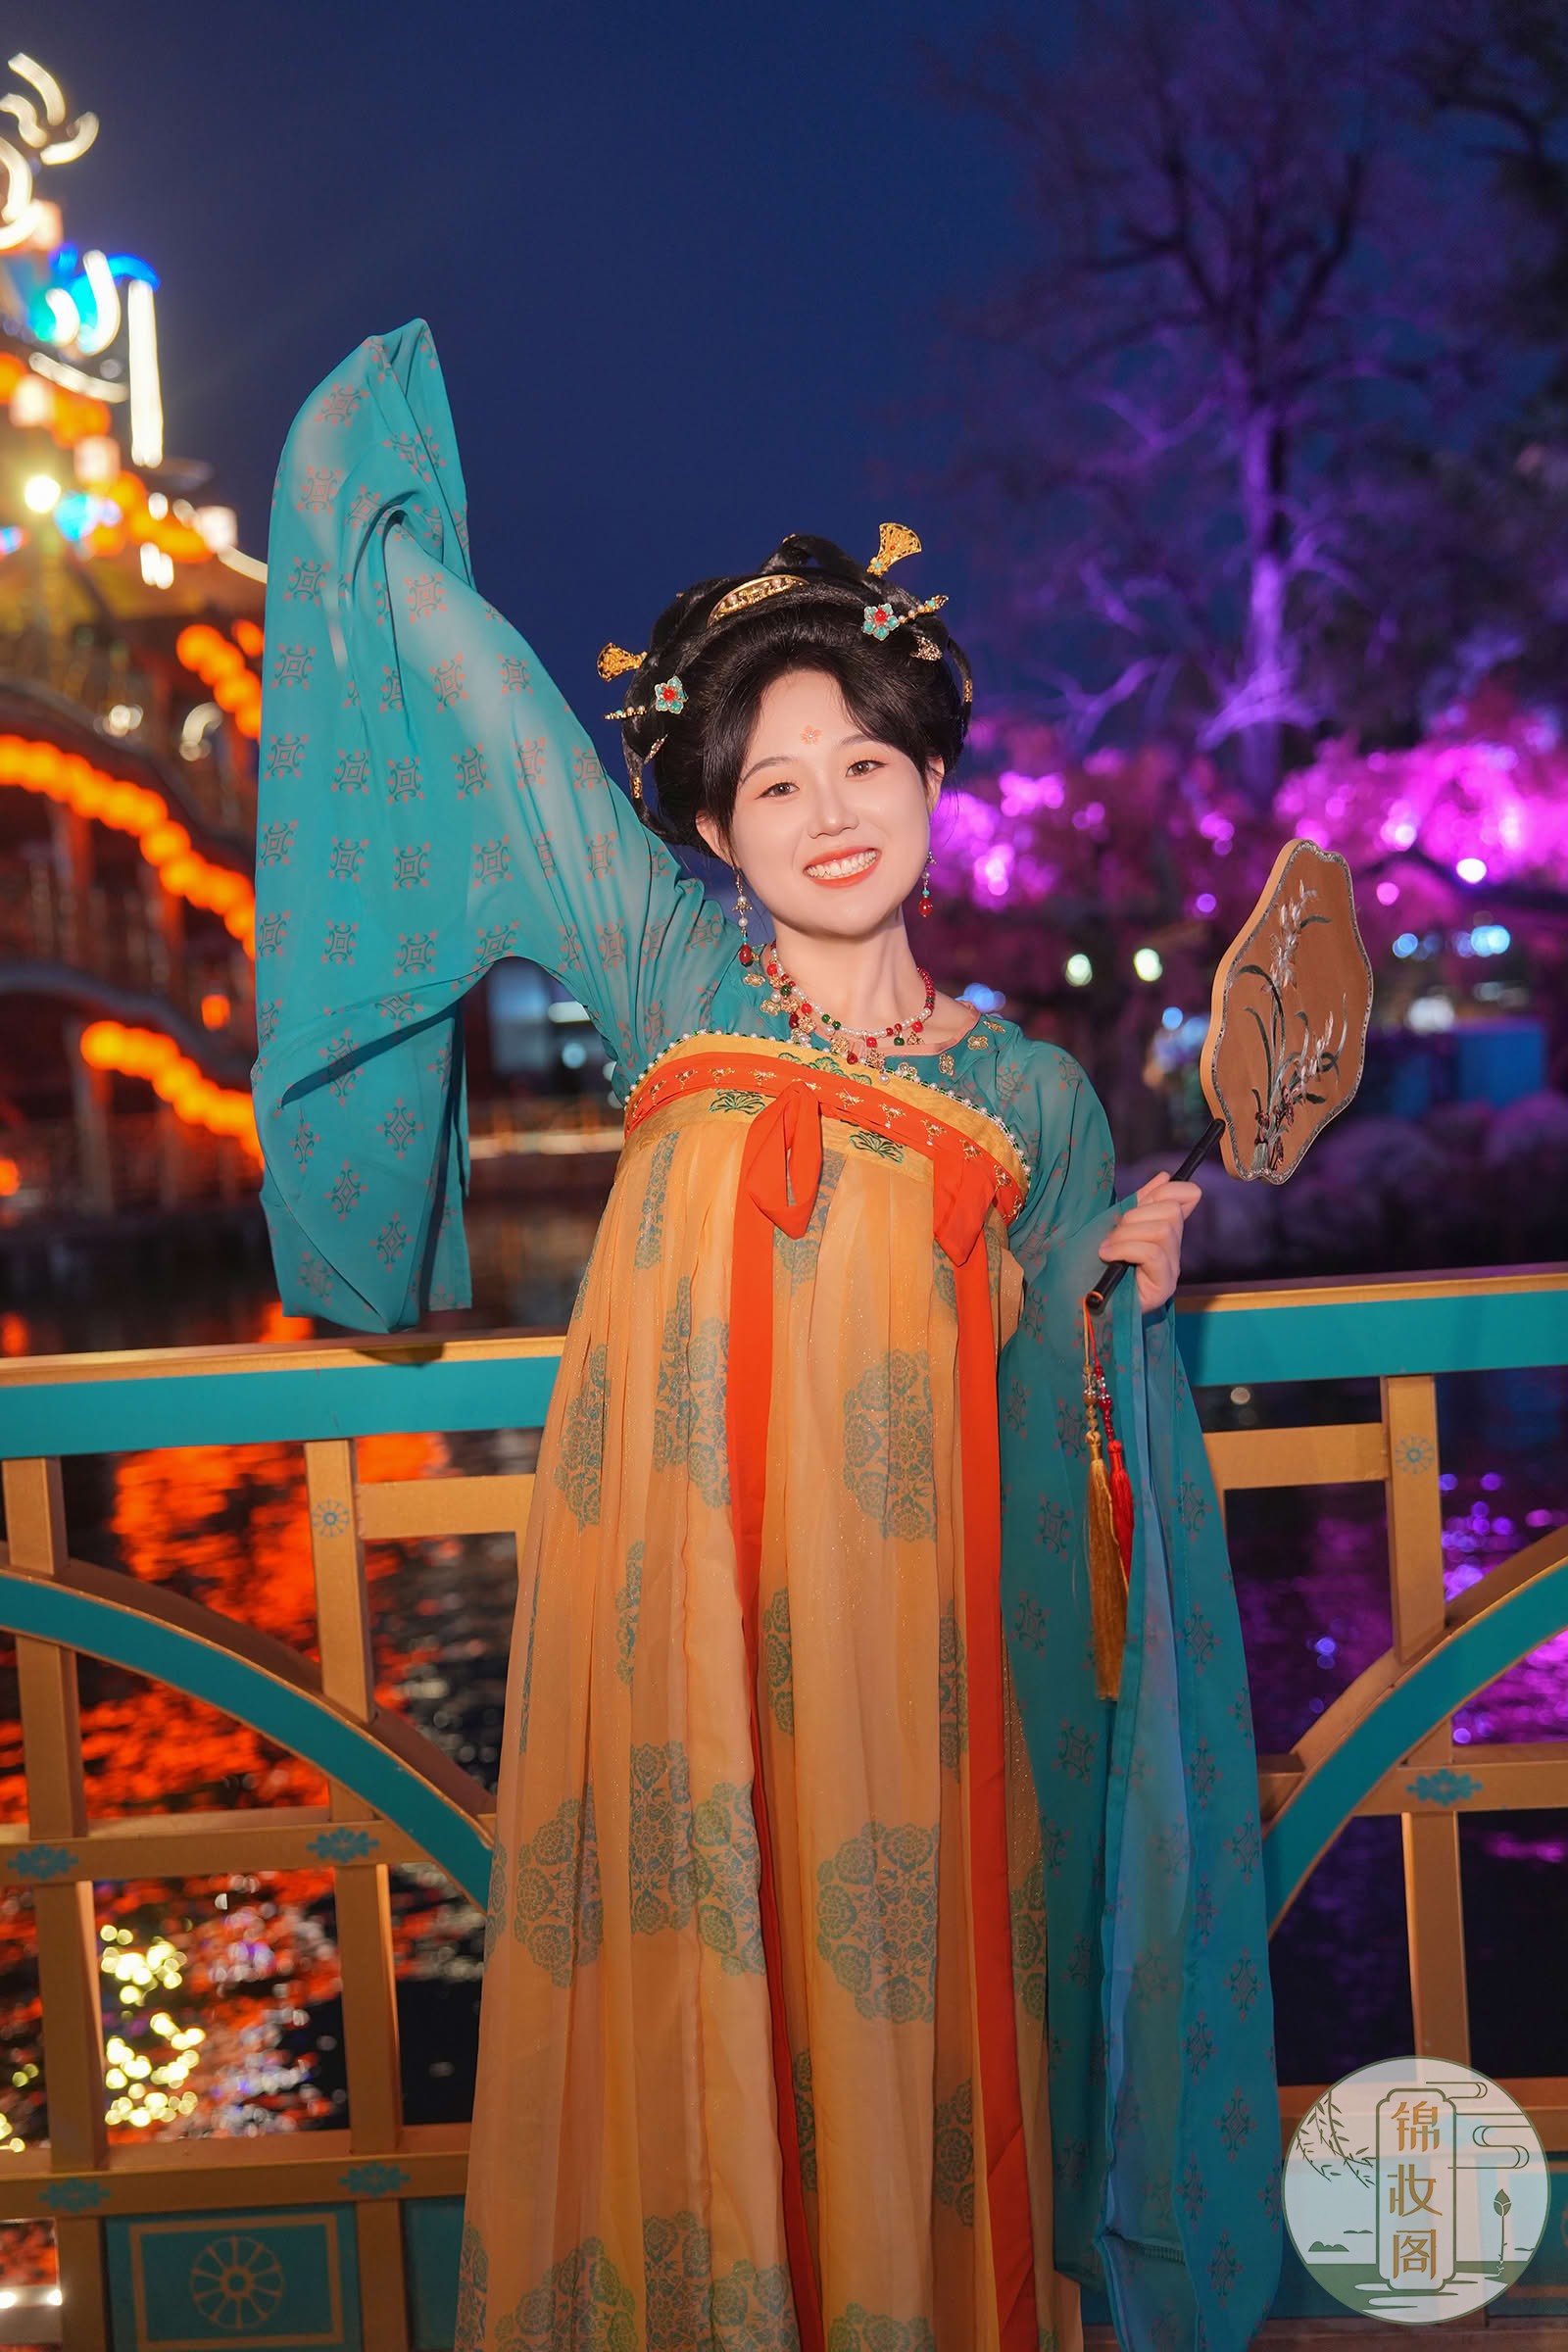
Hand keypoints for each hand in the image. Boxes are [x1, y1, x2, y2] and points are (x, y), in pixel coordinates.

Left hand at [1098, 1171, 1201, 1312]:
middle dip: (1135, 1216)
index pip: (1187, 1197)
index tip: (1146, 1197)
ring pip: (1162, 1230)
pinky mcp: (1163, 1287)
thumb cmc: (1089, 1261)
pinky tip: (1108, 1257)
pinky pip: (1153, 1252)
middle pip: (1171, 1211)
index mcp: (1162, 1230)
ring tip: (1107, 1250)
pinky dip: (1125, 1249)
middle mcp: (1172, 1250)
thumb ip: (1139, 1202)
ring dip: (1126, 1235)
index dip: (1171, 1190)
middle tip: (1113, 1236)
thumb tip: (1165, 1177)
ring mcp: (1170, 1270)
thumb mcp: (1113, 1224)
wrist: (1073, 1298)